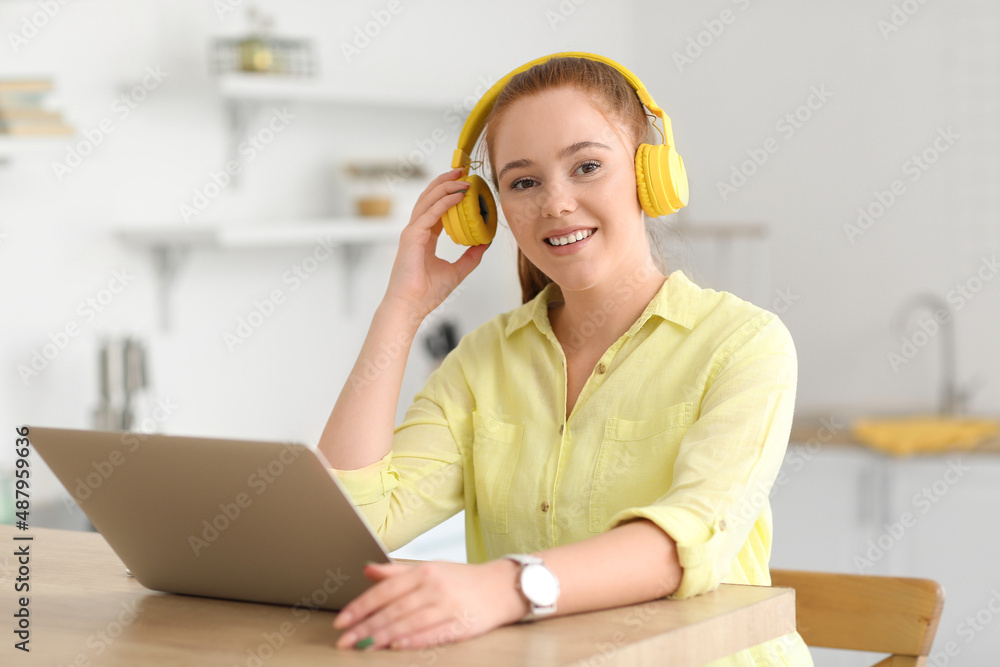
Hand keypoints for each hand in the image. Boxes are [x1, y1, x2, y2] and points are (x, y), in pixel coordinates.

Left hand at [332, 559, 527, 650]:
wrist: (502, 586)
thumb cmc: (462, 579)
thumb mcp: (430, 568)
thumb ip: (396, 572)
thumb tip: (367, 569)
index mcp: (424, 571)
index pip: (385, 590)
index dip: (361, 606)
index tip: (342, 620)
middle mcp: (434, 587)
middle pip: (393, 609)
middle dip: (365, 626)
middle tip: (344, 640)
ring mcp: (448, 605)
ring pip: (409, 623)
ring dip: (383, 636)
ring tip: (362, 646)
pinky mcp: (462, 623)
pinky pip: (433, 633)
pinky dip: (413, 640)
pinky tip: (396, 645)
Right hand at [382, 168, 489, 320]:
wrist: (411, 306)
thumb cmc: (426, 293)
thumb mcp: (457, 271)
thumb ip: (471, 256)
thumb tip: (485, 243)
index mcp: (424, 237)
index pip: (436, 208)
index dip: (449, 194)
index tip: (464, 184)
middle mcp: (417, 230)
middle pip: (430, 198)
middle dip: (445, 182)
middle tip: (462, 170)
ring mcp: (412, 232)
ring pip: (428, 200)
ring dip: (445, 186)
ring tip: (462, 177)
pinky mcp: (412, 236)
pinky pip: (430, 213)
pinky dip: (444, 202)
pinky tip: (458, 195)